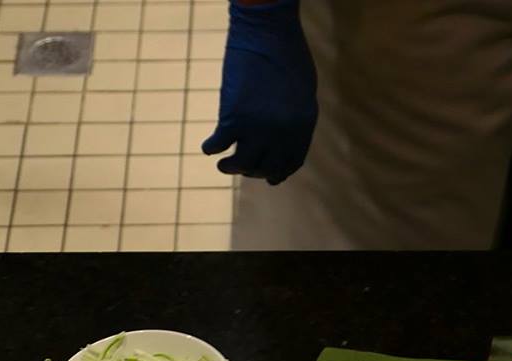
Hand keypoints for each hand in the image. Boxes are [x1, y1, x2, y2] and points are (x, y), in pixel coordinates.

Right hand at [200, 0, 316, 184]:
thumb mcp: (302, 90)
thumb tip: (282, 138)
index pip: (290, 162)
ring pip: (241, 164)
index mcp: (303, 125)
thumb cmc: (286, 54)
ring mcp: (258, 127)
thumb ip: (295, 117)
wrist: (266, 31)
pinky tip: (208, 146)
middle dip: (253, 171)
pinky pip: (218, 144)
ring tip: (223, 164)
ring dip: (230, 167)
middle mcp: (282, 133)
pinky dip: (210, 147)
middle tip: (242, 166)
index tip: (268, 177)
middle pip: (265, 167)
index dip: (277, 173)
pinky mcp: (233, 117)